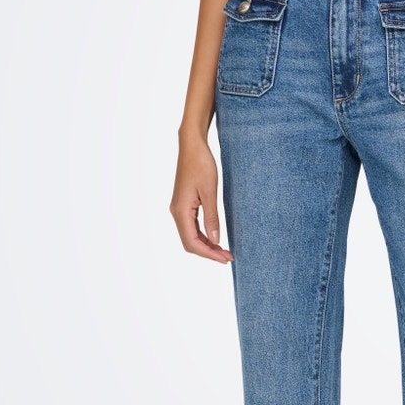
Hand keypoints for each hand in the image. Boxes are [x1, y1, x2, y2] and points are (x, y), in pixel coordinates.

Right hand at [171, 135, 232, 263]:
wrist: (192, 146)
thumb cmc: (201, 164)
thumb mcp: (210, 192)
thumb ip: (212, 217)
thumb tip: (215, 239)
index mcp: (181, 211)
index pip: (192, 242)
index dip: (209, 253)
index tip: (225, 259)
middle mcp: (177, 212)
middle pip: (190, 242)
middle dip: (208, 252)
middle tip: (228, 257)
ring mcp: (179, 208)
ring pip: (191, 235)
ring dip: (207, 244)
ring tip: (224, 250)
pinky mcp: (184, 204)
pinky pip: (192, 226)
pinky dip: (203, 235)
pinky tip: (215, 237)